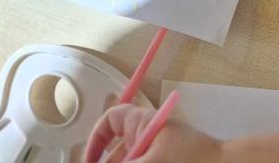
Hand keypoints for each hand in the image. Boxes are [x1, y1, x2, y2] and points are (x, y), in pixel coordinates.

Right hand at [84, 104, 222, 162]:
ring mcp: (160, 153)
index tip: (88, 162)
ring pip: (133, 160)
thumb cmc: (191, 160)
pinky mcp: (170, 162)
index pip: (110, 120)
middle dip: (107, 162)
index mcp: (143, 123)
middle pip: (118, 152)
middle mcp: (149, 137)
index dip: (95, 140)